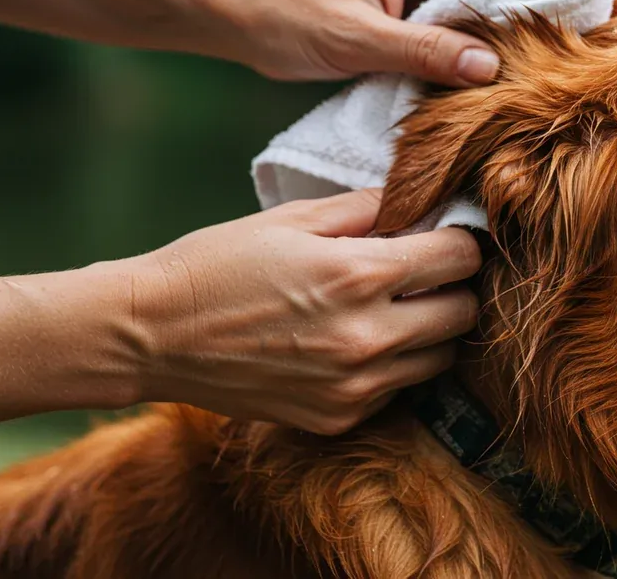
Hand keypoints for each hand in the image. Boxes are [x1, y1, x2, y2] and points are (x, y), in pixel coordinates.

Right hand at [128, 189, 481, 434]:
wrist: (152, 336)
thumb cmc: (216, 265)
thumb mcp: (291, 217)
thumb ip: (366, 208)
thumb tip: (417, 198)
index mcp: (358, 275)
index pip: (461, 258)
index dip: (459, 241)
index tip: (443, 236)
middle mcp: (368, 337)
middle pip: (464, 314)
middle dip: (454, 287)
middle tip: (424, 274)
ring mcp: (355, 386)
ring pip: (440, 359)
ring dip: (430, 331)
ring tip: (392, 309)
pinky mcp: (338, 418)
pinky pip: (398, 390)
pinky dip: (394, 366)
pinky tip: (356, 343)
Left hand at [216, 0, 548, 84]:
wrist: (233, 12)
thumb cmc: (284, 14)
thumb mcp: (356, 39)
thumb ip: (424, 52)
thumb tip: (491, 68)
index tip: (565, 29)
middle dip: (530, 14)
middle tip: (552, 62)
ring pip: (480, 3)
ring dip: (501, 36)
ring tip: (524, 77)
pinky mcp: (405, 11)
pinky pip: (454, 24)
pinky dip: (471, 48)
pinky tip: (480, 81)